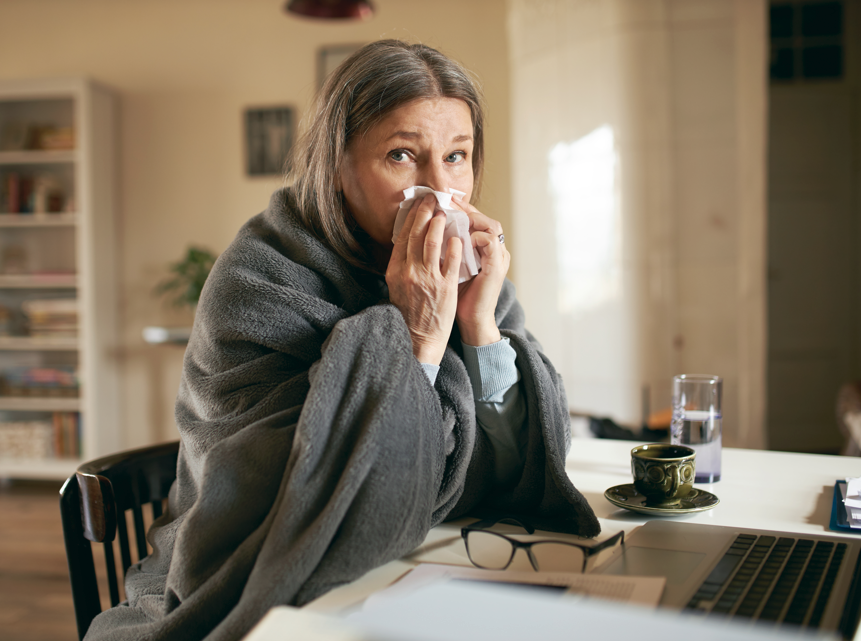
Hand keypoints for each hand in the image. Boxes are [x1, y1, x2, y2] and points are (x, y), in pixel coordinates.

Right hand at [386, 194, 462, 365]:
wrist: (418, 337)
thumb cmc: (408, 312)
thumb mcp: (396, 286)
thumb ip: (401, 265)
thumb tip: (406, 243)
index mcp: (396, 270)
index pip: (403, 237)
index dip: (412, 217)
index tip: (418, 204)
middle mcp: (410, 271)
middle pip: (417, 234)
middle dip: (425, 213)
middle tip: (432, 200)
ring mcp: (428, 278)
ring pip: (433, 243)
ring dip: (440, 224)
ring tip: (445, 213)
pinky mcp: (445, 287)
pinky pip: (451, 260)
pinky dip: (454, 245)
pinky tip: (458, 237)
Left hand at [452, 196, 509, 345]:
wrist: (472, 319)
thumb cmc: (460, 295)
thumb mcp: (451, 267)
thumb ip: (445, 249)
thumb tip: (424, 231)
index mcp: (482, 248)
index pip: (473, 220)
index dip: (458, 209)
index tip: (439, 200)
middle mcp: (493, 249)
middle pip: (483, 218)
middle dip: (464, 208)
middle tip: (445, 199)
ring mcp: (497, 257)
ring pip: (490, 225)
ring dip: (471, 217)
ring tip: (452, 213)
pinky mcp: (496, 267)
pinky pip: (490, 242)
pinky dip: (476, 235)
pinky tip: (461, 236)